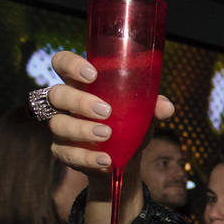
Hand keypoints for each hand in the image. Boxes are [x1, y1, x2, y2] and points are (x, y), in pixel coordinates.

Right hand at [47, 51, 173, 173]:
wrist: (124, 158)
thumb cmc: (128, 124)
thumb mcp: (143, 114)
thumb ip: (153, 107)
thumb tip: (166, 107)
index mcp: (80, 84)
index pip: (62, 63)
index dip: (70, 64)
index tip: (92, 74)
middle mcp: (64, 103)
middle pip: (57, 94)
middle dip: (79, 101)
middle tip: (106, 111)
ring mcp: (60, 127)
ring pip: (59, 125)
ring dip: (83, 130)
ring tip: (107, 134)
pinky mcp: (62, 151)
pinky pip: (67, 154)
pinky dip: (87, 157)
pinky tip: (104, 160)